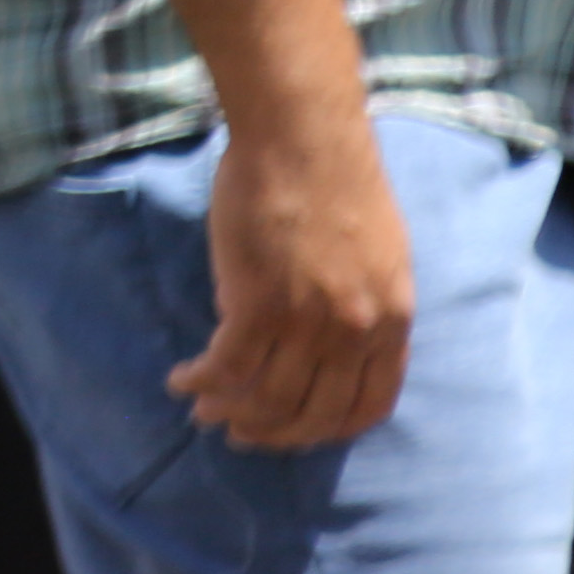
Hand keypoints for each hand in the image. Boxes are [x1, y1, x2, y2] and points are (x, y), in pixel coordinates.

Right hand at [171, 108, 412, 448]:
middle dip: (272, 432)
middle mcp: (354, 332)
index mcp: (391, 321)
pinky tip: (181, 380)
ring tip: (203, 408)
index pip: (367, 406)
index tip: (295, 430)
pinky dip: (200, 382)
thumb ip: (359, 305)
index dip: (327, 430)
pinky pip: (225, 366)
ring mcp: (306, 321)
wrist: (305, 140)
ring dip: (230, 411)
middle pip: (312, 412)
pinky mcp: (256, 303)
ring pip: (266, 397)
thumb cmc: (336, 182)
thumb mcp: (377, 256)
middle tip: (240, 432)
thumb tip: (314, 337)